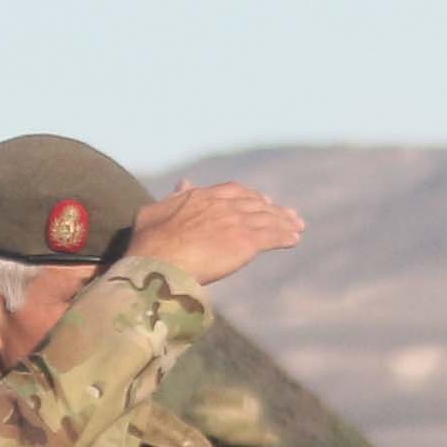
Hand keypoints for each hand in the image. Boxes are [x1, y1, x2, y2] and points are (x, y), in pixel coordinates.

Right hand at [124, 179, 304, 287]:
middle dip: (272, 209)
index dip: (249, 196)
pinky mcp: (246, 241)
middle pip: (255, 203)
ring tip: (297, 227)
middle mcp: (222, 204)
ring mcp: (236, 221)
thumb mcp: (154, 212)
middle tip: (286, 214)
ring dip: (284, 222)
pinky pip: (273, 237)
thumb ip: (173, 198)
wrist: (159, 263)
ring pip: (267, 219)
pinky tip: (294, 239)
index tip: (260, 201)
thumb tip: (182, 183)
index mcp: (202, 196)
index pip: (233, 191)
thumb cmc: (149, 244)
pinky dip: (285, 236)